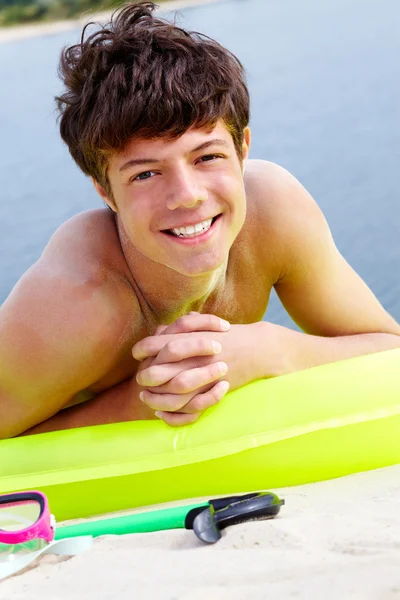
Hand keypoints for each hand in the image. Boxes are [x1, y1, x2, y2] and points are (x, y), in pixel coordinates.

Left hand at [133, 313, 269, 425]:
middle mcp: (192, 359)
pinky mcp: (213, 393)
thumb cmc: (228, 335)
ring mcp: (203, 378)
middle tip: (140, 380)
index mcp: (187, 339)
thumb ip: (179, 328)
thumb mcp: (202, 325)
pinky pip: (189, 410)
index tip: (138, 355)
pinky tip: (162, 412)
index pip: (152, 345)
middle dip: (145, 377)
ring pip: (171, 395)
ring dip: (154, 399)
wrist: (258, 348)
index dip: (141, 351)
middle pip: (157, 372)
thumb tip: (158, 331)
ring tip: (146, 398)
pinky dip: (172, 415)